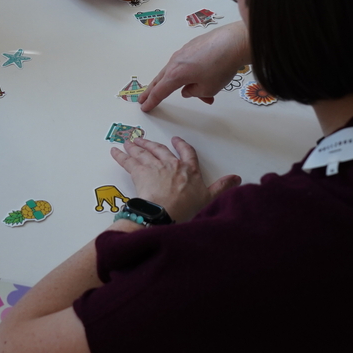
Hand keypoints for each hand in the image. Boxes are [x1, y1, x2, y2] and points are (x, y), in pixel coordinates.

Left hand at [110, 136, 240, 222]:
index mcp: (189, 170)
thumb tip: (237, 179)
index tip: (176, 140)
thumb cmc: (186, 207)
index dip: (181, 146)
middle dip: (151, 144)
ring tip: (129, 142)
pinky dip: (120, 155)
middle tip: (143, 140)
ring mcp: (155, 167)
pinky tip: (114, 151)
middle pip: (160, 150)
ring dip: (135, 147)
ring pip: (144, 153)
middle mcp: (171, 164)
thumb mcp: (209, 198)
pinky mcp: (140, 173)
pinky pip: (128, 161)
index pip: (186, 153)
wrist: (166, 213)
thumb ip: (222, 187)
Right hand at [139, 21, 250, 111]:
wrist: (234, 42)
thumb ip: (193, 92)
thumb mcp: (207, 89)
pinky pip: (185, 62)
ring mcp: (183, 51)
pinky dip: (190, 72)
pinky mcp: (192, 46)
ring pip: (175, 71)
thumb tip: (187, 90)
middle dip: (152, 90)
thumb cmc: (221, 67)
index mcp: (175, 75)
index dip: (151, 101)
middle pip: (160, 79)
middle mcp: (175, 62)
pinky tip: (204, 75)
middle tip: (143, 98)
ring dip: (181, 83)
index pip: (159, 91)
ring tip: (195, 91)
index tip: (144, 107)